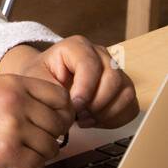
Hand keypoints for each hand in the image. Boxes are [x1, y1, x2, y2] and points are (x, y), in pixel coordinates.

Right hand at [0, 74, 75, 167]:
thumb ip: (22, 97)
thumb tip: (58, 118)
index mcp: (12, 83)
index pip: (61, 97)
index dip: (62, 113)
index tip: (52, 122)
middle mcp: (15, 102)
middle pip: (59, 124)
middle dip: (50, 136)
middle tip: (32, 140)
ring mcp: (10, 127)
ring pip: (51, 147)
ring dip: (39, 153)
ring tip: (19, 150)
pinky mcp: (4, 152)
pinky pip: (36, 165)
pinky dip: (28, 166)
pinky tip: (12, 160)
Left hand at [3, 36, 138, 128]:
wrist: (45, 79)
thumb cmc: (40, 77)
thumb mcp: (36, 78)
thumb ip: (52, 89)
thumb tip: (72, 107)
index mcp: (77, 46)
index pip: (90, 65)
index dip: (85, 88)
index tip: (75, 106)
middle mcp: (101, 54)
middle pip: (113, 79)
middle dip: (96, 103)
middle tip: (79, 116)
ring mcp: (116, 70)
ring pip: (126, 93)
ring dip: (106, 112)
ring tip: (84, 119)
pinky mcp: (123, 88)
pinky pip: (131, 106)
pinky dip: (115, 118)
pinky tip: (94, 120)